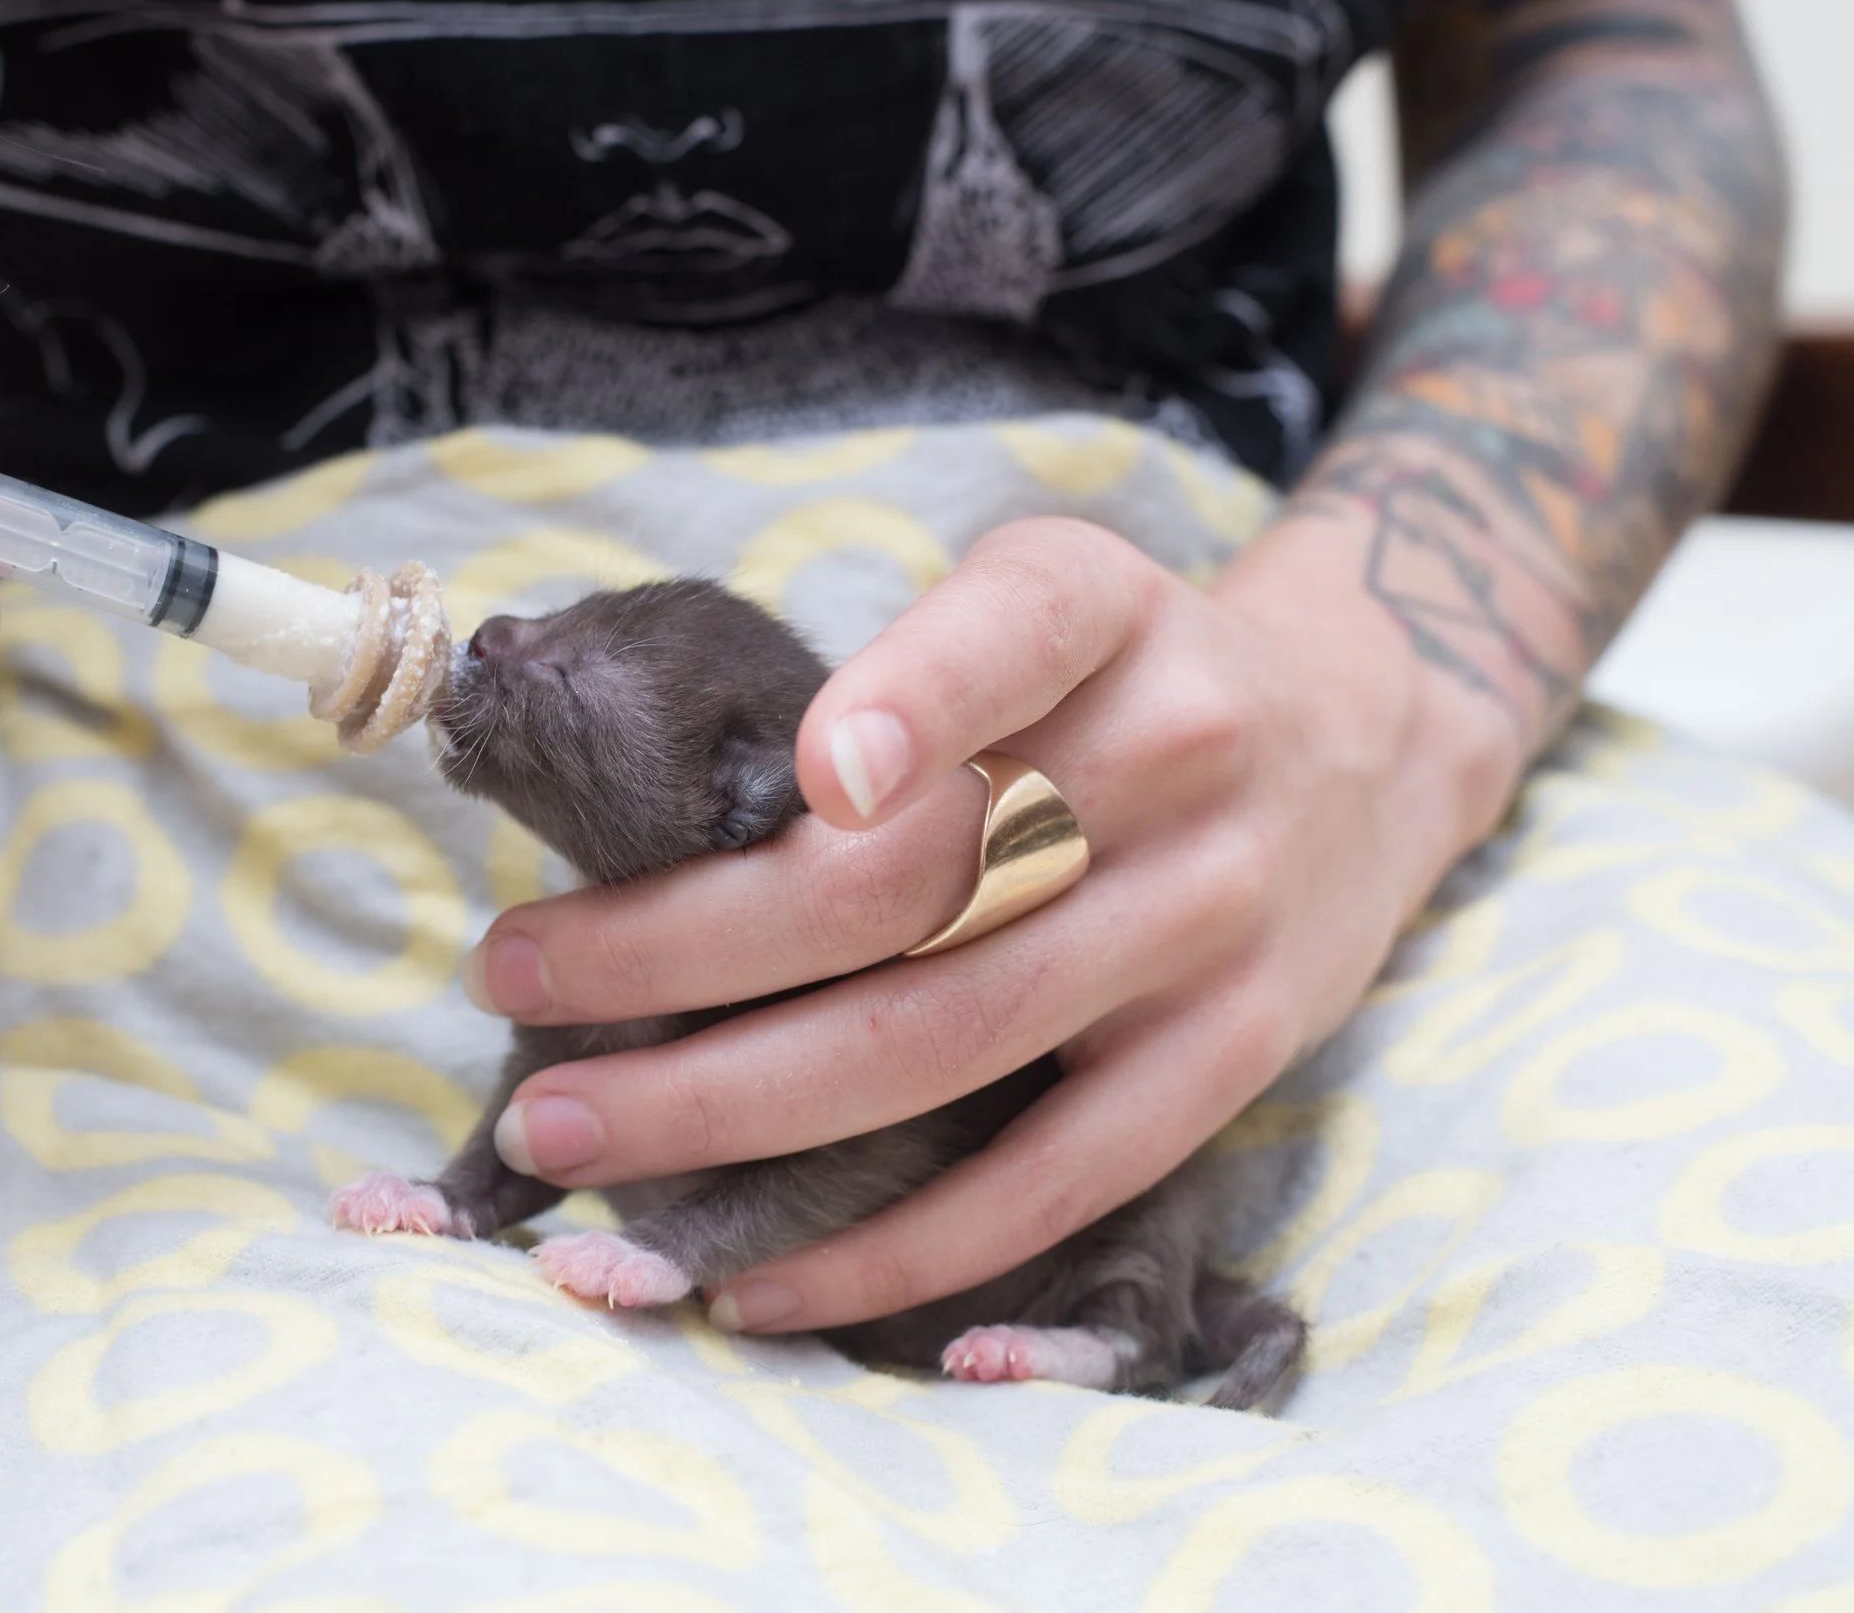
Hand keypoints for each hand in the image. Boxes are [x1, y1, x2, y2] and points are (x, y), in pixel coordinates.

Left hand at [459, 511, 1521, 1332]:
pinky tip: (748, 1280)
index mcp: (1102, 612)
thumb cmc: (1119, 676)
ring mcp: (1206, 926)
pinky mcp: (1227, 1060)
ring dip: (732, 1105)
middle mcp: (1173, 761)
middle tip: (511, 981)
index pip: (1011, 632)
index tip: (810, 774)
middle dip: (679, 949)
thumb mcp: (1041, 595)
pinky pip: (1047, 1184)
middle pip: (907, 882)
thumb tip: (662, 822)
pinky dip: (893, 1251)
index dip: (912, 702)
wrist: (1363, 746)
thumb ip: (897, 668)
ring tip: (567, 1131)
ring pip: (944, 1040)